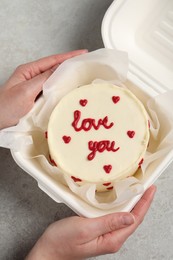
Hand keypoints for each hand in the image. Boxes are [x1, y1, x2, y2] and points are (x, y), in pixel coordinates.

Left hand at [0, 49, 86, 128]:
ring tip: (79, 74)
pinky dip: (60, 88)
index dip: (68, 56)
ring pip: (53, 79)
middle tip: (84, 63)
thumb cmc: (6, 107)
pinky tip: (67, 89)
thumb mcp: (26, 91)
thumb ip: (43, 79)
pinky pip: (51, 89)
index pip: (51, 60)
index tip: (82, 53)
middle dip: (69, 64)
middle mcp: (32, 77)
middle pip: (53, 68)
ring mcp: (34, 87)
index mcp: (28, 71)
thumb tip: (58, 69)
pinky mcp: (36, 97)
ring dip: (65, 76)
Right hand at [26, 185, 155, 259]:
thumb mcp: (85, 229)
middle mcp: (111, 238)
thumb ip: (108, 223)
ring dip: (131, 203)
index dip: (144, 203)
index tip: (150, 189)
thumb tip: (130, 217)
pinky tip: (118, 199)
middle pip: (132, 218)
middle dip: (141, 203)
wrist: (48, 250)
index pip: (135, 220)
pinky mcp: (97, 230)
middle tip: (146, 187)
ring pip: (123, 217)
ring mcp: (104, 234)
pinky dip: (119, 205)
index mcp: (111, 240)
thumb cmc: (62, 241)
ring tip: (137, 191)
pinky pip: (113, 216)